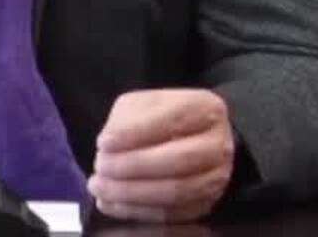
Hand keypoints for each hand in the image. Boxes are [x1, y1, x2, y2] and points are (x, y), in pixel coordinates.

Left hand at [89, 89, 234, 222]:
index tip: (103, 142)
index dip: (136, 133)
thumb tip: (109, 143)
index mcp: (206, 109)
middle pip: (178, 160)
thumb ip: (129, 117)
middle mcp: (218, 144)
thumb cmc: (165, 118)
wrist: (199, 140)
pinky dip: (137, 211)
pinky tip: (110, 203)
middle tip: (100, 166)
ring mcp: (216, 178)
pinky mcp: (206, 204)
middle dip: (133, 166)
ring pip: (175, 192)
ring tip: (99, 187)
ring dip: (131, 193)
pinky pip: (172, 214)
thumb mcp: (147, 103)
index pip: (173, 119)